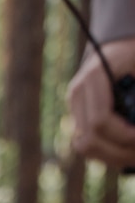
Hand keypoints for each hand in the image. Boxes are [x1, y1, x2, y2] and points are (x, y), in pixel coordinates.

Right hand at [68, 38, 134, 166]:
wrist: (119, 45)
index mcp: (93, 77)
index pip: (100, 120)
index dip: (122, 135)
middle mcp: (78, 93)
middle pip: (89, 139)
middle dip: (117, 152)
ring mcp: (75, 106)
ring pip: (85, 146)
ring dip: (111, 157)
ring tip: (133, 157)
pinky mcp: (77, 116)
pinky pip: (88, 144)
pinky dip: (107, 152)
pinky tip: (125, 151)